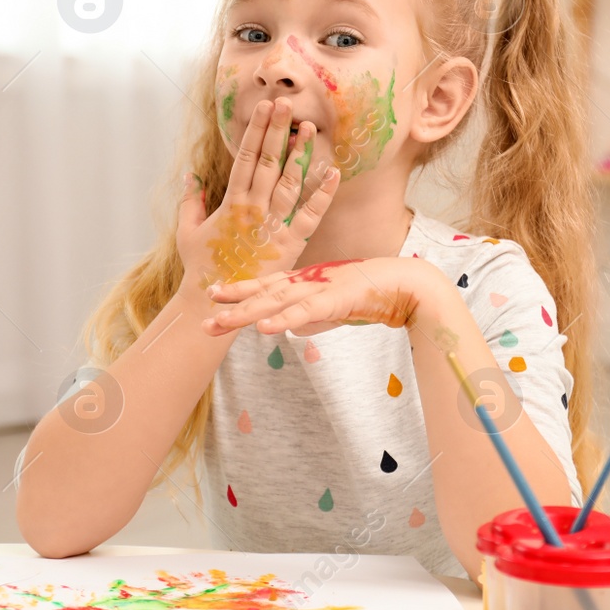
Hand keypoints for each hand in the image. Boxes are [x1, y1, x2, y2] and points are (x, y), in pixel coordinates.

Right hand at [178, 97, 339, 293]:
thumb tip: (190, 174)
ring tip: (309, 127)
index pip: (246, 156)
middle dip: (278, 130)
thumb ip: (190, 200)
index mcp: (230, 202)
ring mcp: (272, 226)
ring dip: (299, 153)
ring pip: (289, 182)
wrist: (213, 302)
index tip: (264, 106)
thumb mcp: (187, 230)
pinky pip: (309, 216)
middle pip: (268, 161)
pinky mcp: (289, 245)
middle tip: (287, 102)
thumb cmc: (201, 267)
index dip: (256, 130)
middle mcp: (252, 209)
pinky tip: (333, 172)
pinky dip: (323, 195)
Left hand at [202, 256, 436, 337]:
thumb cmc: (372, 294)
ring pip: (276, 302)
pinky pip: (305, 312)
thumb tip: (289, 327)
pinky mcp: (336, 300)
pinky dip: (283, 319)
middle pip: (262, 295)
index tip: (212, 294)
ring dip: (247, 313)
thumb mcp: (333, 307)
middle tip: (203, 320)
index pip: (265, 286)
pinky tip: (265, 328)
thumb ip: (308, 316)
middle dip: (231, 306)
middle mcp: (306, 282)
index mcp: (305, 281)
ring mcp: (319, 288)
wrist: (406, 285)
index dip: (238, 290)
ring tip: (221, 323)